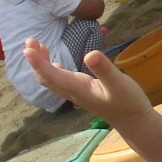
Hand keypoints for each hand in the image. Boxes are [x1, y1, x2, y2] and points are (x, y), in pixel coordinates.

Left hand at [26, 43, 150, 123]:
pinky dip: (51, 70)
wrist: (133, 121)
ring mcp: (76, 93)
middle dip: (35, 61)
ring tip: (37, 46)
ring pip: (51, 80)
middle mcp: (72, 92)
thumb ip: (104, 69)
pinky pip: (59, 82)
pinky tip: (54, 63)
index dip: (38, 62)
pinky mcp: (81, 92)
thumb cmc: (128, 102)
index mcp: (78, 88)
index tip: (27, 48)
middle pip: (46, 78)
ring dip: (41, 65)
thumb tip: (89, 54)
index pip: (52, 75)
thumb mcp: (119, 83)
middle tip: (29, 40)